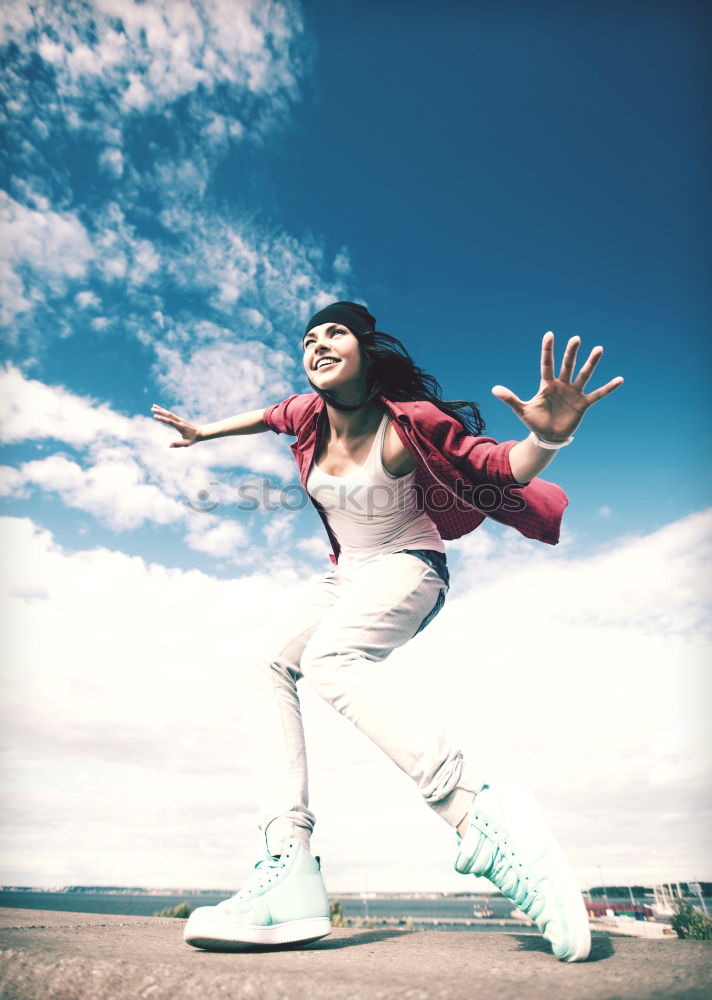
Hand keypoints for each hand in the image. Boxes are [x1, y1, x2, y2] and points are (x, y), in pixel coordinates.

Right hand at [151, 404, 200, 447]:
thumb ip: (178, 444)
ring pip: (169, 413)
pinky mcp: (179, 419)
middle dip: (160, 411)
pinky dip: (165, 412)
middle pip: (168, 415)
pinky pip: (171, 414)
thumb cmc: (194, 438)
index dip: (162, 419)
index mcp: (180, 426)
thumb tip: (168, 445)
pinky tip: (161, 410)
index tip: (155, 416)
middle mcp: (179, 421)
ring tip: (153, 406)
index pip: (170, 422)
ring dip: (161, 410)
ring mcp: (179, 419)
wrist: (201, 432)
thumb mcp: (187, 443)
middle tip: (151, 409)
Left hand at [492, 332, 623, 441]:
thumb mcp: (522, 410)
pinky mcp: (583, 404)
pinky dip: (608, 388)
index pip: (547, 364)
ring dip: (591, 363)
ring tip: (598, 349)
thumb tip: (494, 389)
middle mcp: (562, 385)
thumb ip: (510, 398)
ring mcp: (573, 393)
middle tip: (576, 338)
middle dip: (571, 353)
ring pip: (583, 375)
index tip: (550, 334)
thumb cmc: (534, 421)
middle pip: (567, 366)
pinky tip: (619, 379)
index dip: (548, 351)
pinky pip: (597, 394)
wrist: (547, 436)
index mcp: (546, 385)